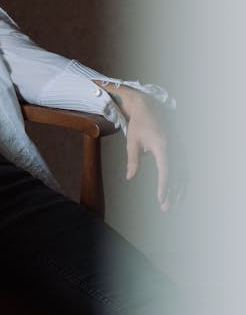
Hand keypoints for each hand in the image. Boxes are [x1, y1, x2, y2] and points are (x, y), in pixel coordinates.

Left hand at [106, 86, 186, 211]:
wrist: (148, 106)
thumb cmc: (138, 124)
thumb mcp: (132, 141)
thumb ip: (133, 160)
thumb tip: (130, 177)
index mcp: (162, 145)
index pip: (166, 170)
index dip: (165, 186)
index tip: (161, 199)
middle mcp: (174, 147)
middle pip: (177, 175)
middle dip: (173, 192)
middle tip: (166, 208)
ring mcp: (179, 146)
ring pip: (183, 172)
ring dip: (180, 188)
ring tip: (174, 203)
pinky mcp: (180, 147)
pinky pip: (184, 166)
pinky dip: (183, 179)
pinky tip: (179, 190)